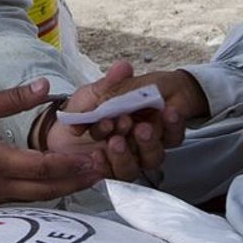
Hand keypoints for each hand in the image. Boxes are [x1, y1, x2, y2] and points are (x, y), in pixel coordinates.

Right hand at [0, 79, 102, 204]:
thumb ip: (15, 98)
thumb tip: (47, 86)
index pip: (41, 167)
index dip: (70, 164)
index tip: (93, 157)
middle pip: (46, 189)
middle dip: (75, 180)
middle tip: (101, 170)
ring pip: (38, 198)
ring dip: (64, 188)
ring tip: (89, 177)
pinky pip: (25, 198)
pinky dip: (46, 190)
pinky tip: (62, 181)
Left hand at [42, 61, 183, 181]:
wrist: (69, 121)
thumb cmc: (94, 102)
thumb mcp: (101, 89)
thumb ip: (113, 81)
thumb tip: (124, 67)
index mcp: (151, 122)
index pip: (173, 128)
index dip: (173, 122)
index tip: (169, 110)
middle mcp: (142, 144)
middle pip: (156, 152)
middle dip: (149, 141)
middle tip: (141, 128)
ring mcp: (128, 159)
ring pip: (136, 167)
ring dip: (128, 155)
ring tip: (116, 141)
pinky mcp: (109, 170)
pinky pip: (113, 175)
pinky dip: (106, 166)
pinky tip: (97, 155)